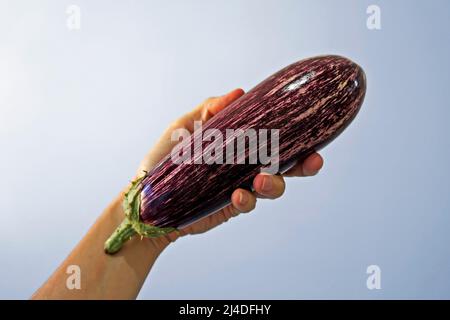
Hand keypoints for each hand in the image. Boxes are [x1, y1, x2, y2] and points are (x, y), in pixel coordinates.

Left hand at [138, 89, 323, 240]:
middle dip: (304, 164)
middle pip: (285, 164)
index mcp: (240, 143)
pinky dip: (247, 200)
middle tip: (313, 160)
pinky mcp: (231, 207)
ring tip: (260, 181)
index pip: (274, 137)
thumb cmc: (165, 157)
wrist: (147, 195)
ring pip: (274, 187)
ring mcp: (241, 186)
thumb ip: (211, 109)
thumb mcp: (185, 125)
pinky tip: (238, 196)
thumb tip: (239, 92)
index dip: (296, 135)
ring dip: (275, 184)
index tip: (312, 129)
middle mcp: (245, 165)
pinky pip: (249, 204)